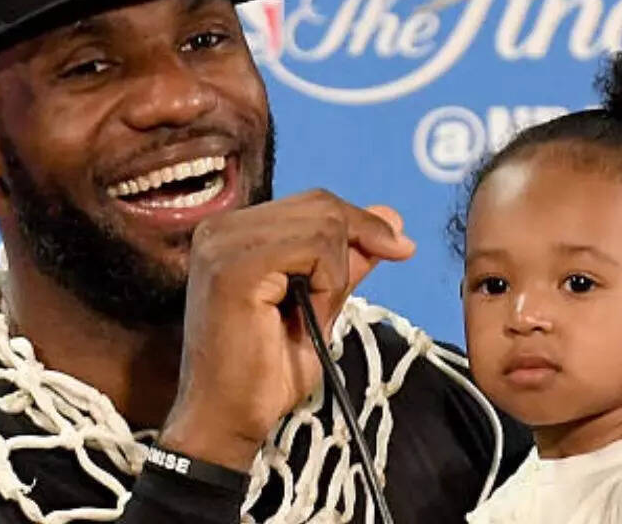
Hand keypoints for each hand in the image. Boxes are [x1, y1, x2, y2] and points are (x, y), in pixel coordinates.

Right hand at [158, 190, 414, 470]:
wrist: (228, 419)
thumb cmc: (265, 371)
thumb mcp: (319, 305)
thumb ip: (346, 260)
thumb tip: (390, 218)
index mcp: (234, 231)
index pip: (313, 203)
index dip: (361, 223)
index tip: (400, 248)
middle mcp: (221, 227)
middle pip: (321, 205)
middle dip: (355, 246)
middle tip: (340, 300)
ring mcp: (224, 243)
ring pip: (322, 223)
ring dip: (335, 273)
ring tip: (313, 313)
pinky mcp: (235, 267)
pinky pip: (312, 249)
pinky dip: (327, 283)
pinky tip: (309, 314)